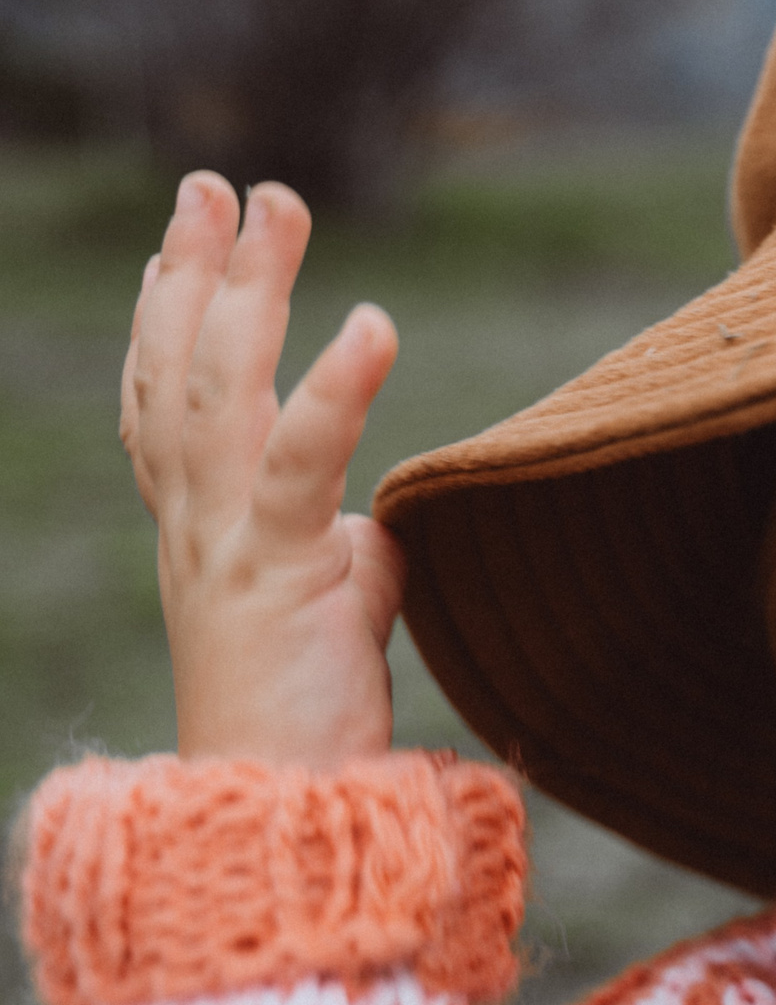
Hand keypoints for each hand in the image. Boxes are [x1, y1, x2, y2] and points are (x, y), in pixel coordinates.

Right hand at [120, 174, 403, 767]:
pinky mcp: (277, 572)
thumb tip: (380, 527)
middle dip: (199, 270)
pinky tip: (371, 320)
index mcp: (202, 531)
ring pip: (219, 389)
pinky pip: (302, 463)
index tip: (183, 243)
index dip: (166, 319)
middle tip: (221, 185)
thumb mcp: (335, 615)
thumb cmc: (309, 724)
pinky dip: (335, 387)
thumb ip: (349, 558)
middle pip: (181, 372)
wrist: (286, 819)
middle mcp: (195, 526)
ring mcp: (224, 544)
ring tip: (273, 204)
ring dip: (247, 289)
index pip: (167, 405)